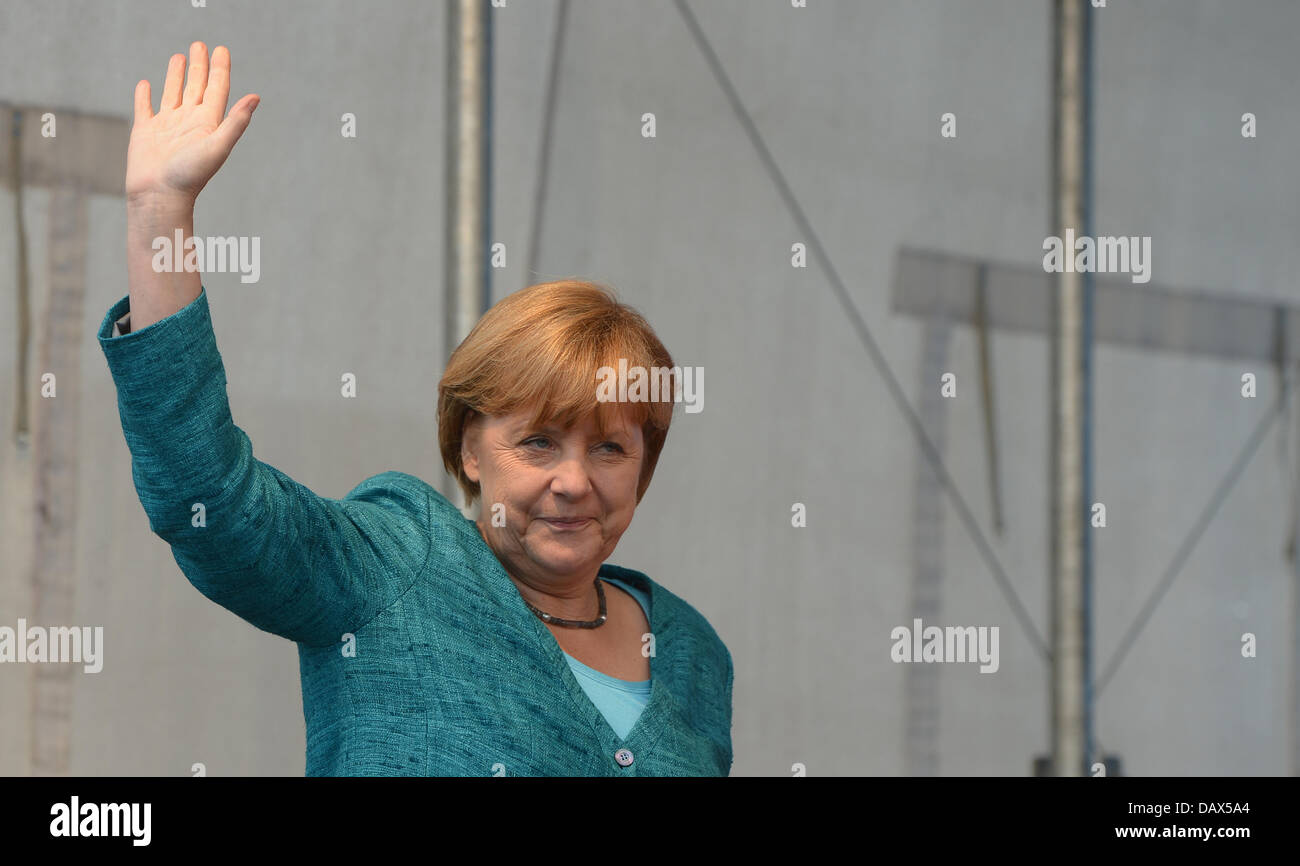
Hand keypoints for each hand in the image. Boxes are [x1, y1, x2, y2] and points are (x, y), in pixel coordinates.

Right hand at [125, 42, 258, 206]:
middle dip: (199, 66)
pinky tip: (145, 84)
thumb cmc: (190, 176)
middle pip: (196, 87)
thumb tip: (256, 97)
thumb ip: (236, 121)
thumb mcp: (218, 146)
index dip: (220, 69)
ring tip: (179, 56)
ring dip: (176, 75)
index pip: (216, 89)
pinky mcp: (145, 132)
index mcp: (208, 124)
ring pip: (172, 93)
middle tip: (200, 45)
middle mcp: (188, 122)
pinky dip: (144, 95)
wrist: (159, 196)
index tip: (221, 49)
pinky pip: (144, 108)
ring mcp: (166, 127)